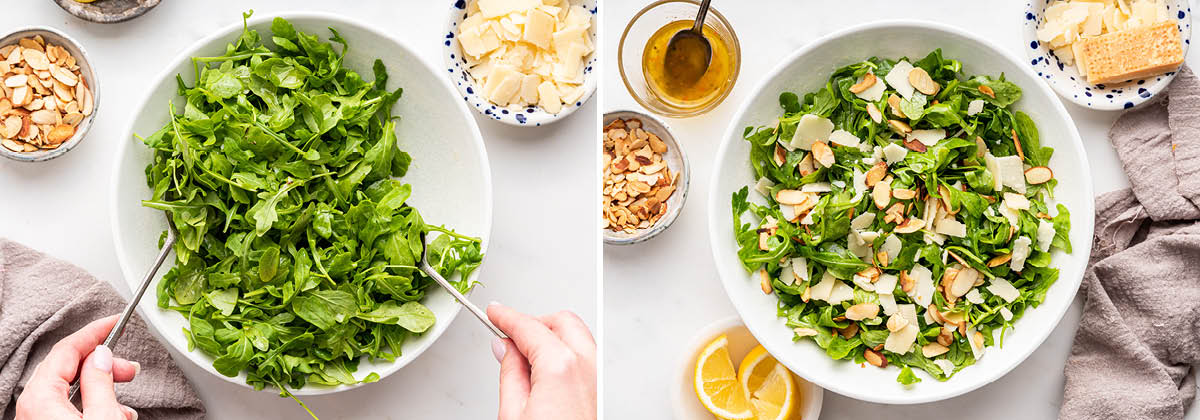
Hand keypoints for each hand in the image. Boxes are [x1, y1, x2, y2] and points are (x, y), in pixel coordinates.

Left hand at [15, 315, 141, 419]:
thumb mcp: (103, 417)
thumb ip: (100, 383)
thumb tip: (102, 356)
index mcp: (41, 397)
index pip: (67, 349)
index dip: (95, 332)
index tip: (116, 321)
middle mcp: (32, 406)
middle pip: (68, 368)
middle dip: (103, 364)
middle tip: (128, 368)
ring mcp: (38, 418)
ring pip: (69, 389)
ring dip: (101, 389)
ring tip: (123, 402)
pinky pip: (67, 408)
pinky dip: (91, 405)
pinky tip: (111, 413)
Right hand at [487, 303, 595, 419]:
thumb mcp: (513, 414)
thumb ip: (509, 374)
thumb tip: (505, 350)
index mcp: (561, 368)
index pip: (529, 327)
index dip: (506, 317)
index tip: (495, 313)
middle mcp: (587, 367)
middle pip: (560, 321)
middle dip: (533, 323)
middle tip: (509, 335)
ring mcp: (598, 378)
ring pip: (576, 336)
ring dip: (551, 338)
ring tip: (525, 357)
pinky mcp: (600, 390)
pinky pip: (584, 356)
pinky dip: (564, 353)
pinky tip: (545, 370)